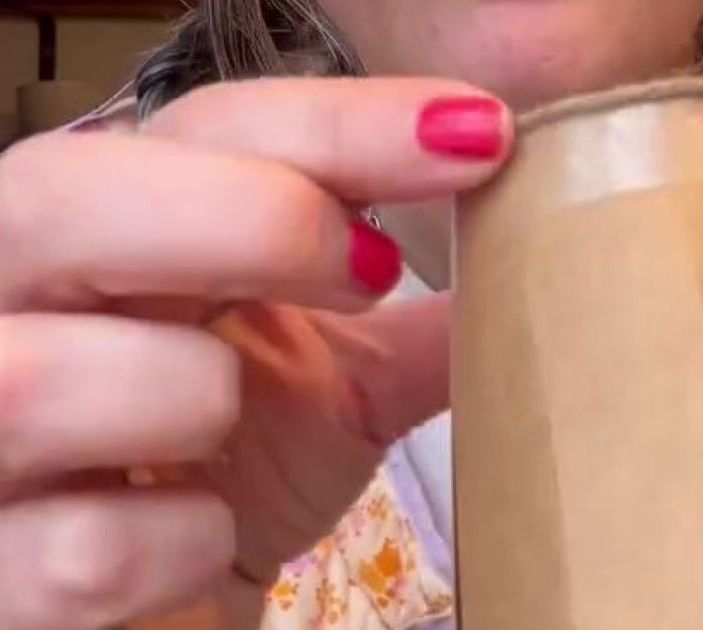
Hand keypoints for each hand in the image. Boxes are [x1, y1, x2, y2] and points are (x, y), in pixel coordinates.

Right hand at [0, 78, 511, 627]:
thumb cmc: (234, 473)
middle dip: (245, 220)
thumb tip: (548, 255)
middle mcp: (1, 303)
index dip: (335, 126)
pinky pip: (87, 546)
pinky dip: (177, 549)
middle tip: (368, 269)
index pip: (195, 128)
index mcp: (101, 233)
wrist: (162, 602)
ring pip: (54, 380)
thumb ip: (412, 318)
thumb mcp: (329, 378)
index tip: (476, 136)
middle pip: (62, 196)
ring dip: (193, 408)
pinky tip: (193, 543)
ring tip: (224, 440)